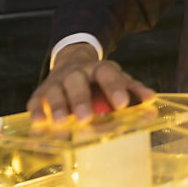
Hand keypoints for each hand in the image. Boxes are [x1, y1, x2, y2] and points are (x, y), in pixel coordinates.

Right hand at [27, 44, 155, 123]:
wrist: (72, 64)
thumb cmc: (100, 82)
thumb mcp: (118, 81)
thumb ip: (133, 90)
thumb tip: (151, 100)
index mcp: (99, 69)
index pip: (107, 73)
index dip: (114, 87)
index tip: (121, 104)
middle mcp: (76, 73)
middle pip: (77, 81)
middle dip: (80, 99)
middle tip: (85, 118)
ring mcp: (57, 82)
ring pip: (55, 90)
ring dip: (57, 106)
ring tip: (60, 123)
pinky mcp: (41, 93)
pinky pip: (36, 101)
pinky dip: (37, 111)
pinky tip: (39, 123)